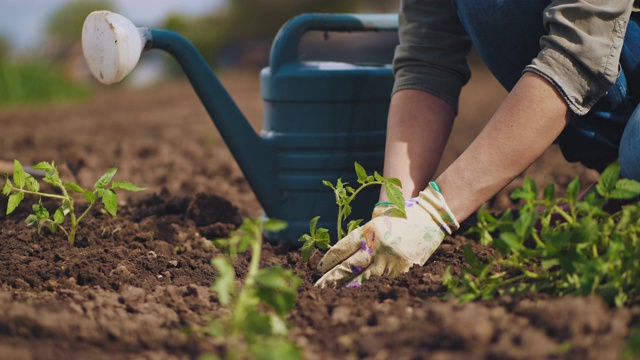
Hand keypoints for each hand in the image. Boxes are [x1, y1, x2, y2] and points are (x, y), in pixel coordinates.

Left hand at [315, 182, 458, 287]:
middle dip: (331, 278)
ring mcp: (390, 260)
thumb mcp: (378, 218)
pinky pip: (381, 282)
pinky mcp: (402, 270)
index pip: (342, 248)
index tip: (319, 269)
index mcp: (369, 231)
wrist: (430, 218)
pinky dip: (368, 288)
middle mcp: (377, 246)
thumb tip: (346, 252)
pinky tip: (357, 293)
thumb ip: (364, 234)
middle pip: (348, 267)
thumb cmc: (401, 214)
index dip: (328, 260)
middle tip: (317, 287)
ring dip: (346, 287)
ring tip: (333, 293)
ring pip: (363, 279)